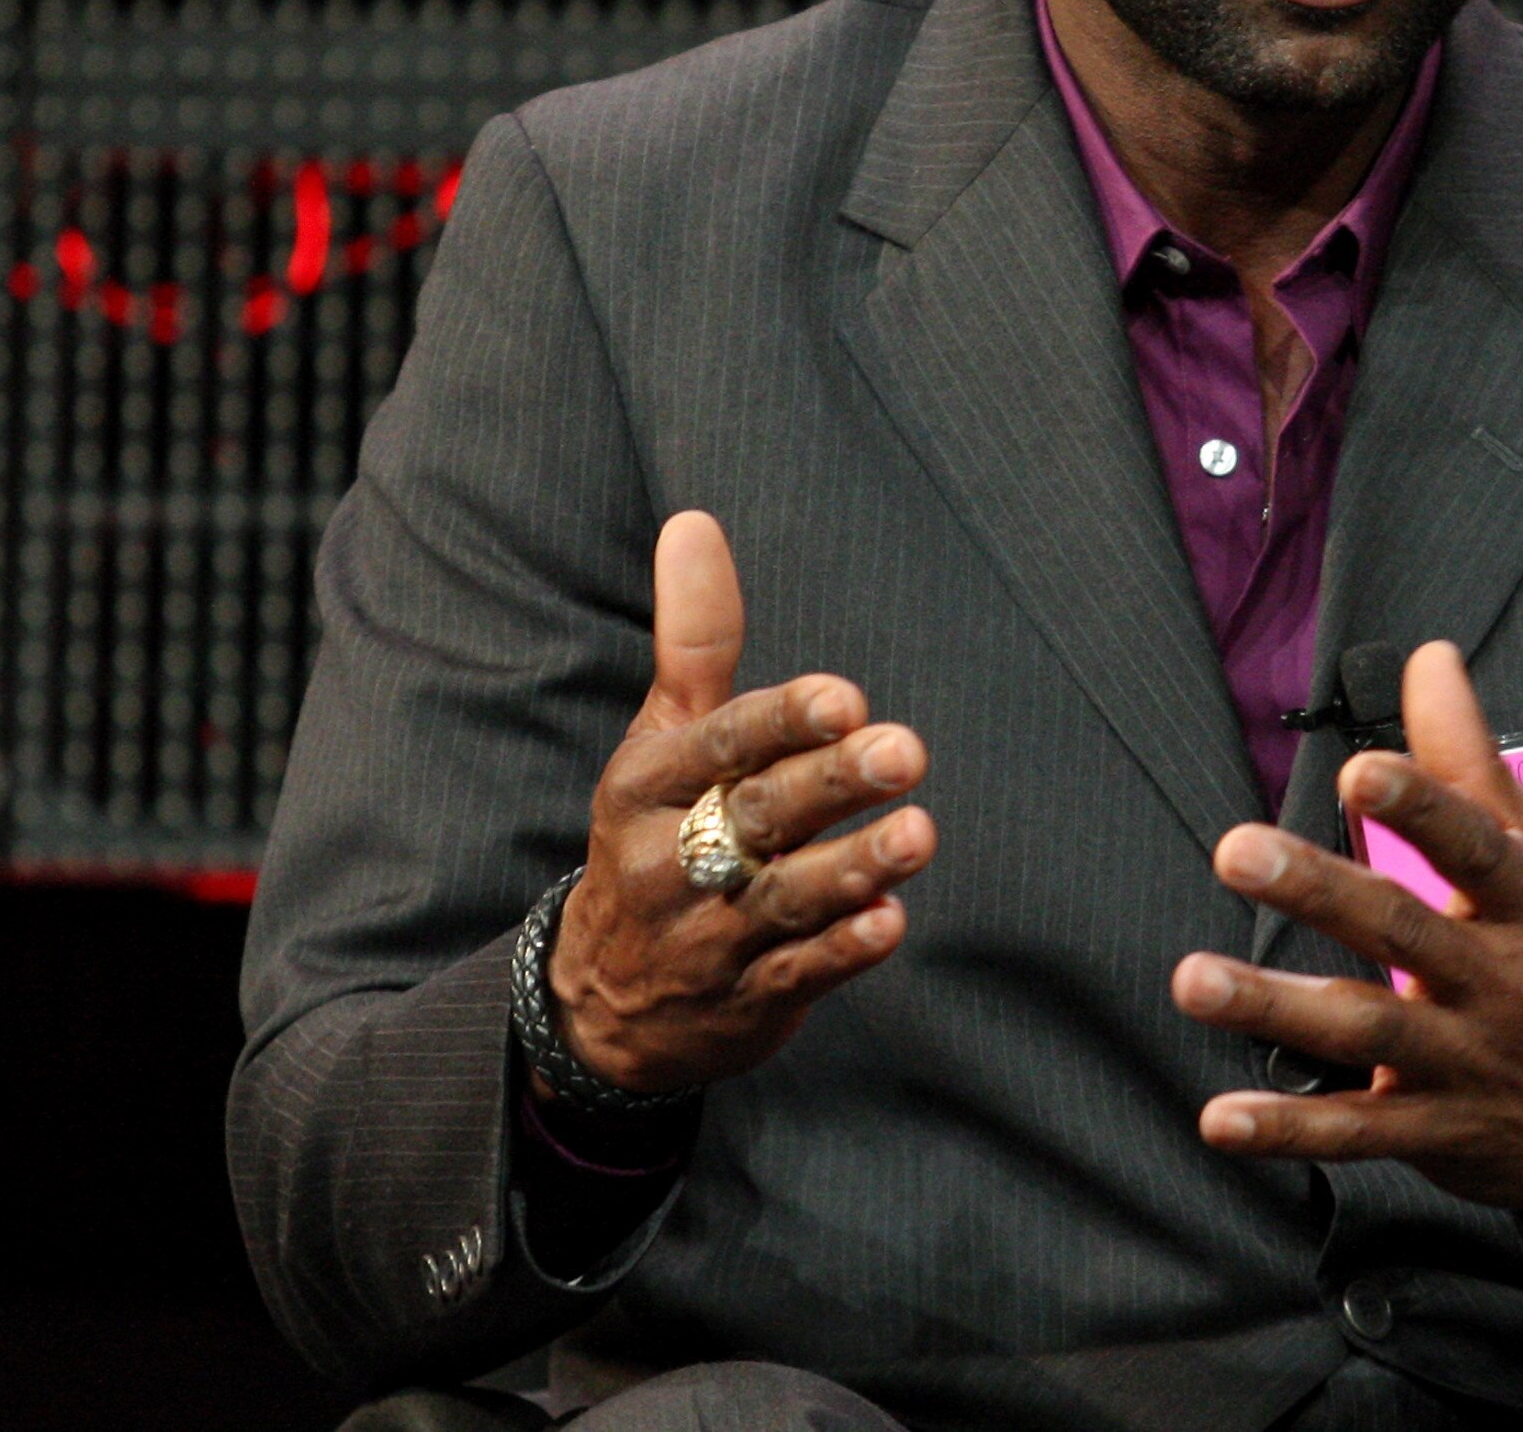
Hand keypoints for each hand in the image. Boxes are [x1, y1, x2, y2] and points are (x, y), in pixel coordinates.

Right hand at [546, 510, 936, 1095]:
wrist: (604, 998)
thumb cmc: (657, 834)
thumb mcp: (661, 737)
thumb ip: (695, 638)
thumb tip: (695, 522)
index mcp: (648, 786)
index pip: (719, 743)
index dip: (781, 721)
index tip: (844, 697)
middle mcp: (671, 860)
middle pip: (756, 816)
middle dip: (830, 784)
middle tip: (904, 750)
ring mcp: (709, 936)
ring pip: (784, 899)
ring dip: (852, 868)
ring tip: (918, 835)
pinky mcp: (748, 999)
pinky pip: (798, 975)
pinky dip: (843, 952)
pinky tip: (889, 921)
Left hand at [1169, 641, 1522, 1231]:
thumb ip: (1471, 763)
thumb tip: (1428, 659)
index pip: (1477, 847)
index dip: (1422, 807)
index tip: (1357, 771)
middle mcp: (1499, 981)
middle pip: (1402, 930)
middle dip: (1318, 889)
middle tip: (1235, 851)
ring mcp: (1465, 1062)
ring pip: (1364, 1030)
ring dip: (1275, 1006)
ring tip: (1193, 980)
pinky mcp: (1435, 1133)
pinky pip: (1355, 1132)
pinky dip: (1288, 1125)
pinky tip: (1222, 1117)